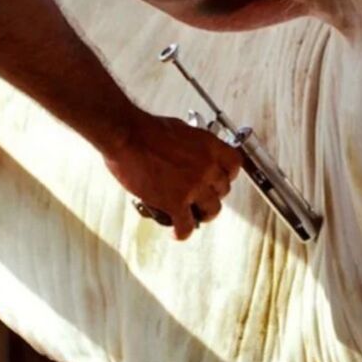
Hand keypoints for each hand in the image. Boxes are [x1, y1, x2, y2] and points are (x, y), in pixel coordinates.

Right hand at [104, 111, 241, 239]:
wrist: (127, 136)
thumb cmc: (146, 129)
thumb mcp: (180, 128)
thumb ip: (192, 144)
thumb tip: (191, 152)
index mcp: (209, 146)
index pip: (234, 164)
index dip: (228, 174)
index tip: (222, 178)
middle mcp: (207, 167)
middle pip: (223, 189)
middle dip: (214, 194)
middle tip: (203, 196)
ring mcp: (193, 186)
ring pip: (212, 209)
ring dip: (204, 214)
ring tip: (196, 216)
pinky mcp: (175, 202)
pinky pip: (186, 226)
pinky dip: (181, 232)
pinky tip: (176, 233)